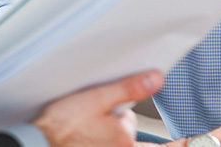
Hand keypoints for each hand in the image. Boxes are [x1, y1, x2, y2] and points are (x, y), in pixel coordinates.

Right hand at [33, 70, 164, 145]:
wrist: (37, 141)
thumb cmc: (60, 125)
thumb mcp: (96, 98)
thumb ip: (128, 89)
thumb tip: (156, 79)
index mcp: (124, 141)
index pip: (151, 136)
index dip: (167, 138)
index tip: (183, 138)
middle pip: (126, 128)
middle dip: (115, 117)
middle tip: (94, 111)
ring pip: (113, 135)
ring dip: (103, 127)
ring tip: (82, 121)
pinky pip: (104, 141)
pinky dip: (96, 135)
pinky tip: (81, 130)